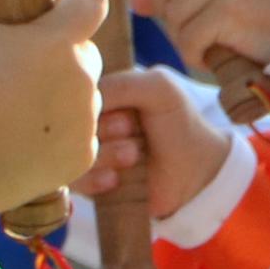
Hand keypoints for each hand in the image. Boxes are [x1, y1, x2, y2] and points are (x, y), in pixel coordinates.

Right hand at [0, 0, 108, 217]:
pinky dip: (60, 133)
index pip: (93, 2)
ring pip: (84, 94)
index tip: (59, 16)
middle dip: (63, 56)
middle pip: (87, 52)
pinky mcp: (83, 155)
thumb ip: (13, 2)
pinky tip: (24, 138)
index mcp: (56, 41)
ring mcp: (85, 120)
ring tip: (17, 111)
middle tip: (22, 74)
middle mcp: (82, 78)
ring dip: (62, 96)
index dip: (76, 6)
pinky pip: (80, 131)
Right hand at [79, 69, 233, 218]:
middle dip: (103, 128)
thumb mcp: (158, 88)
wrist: (197, 169)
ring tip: (132, 155)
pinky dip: (94, 180)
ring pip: (72, 154)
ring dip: (104, 154)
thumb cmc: (179, 122)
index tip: (122, 108)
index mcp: (103, 95)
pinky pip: (76, 182)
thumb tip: (83, 99)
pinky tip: (116, 179)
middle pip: (71, 125)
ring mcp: (89, 153)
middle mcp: (91, 123)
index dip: (91, 102)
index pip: (73, 93)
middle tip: (129, 128)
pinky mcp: (92, 184)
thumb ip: (122, 84)